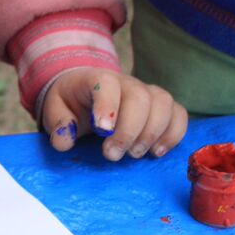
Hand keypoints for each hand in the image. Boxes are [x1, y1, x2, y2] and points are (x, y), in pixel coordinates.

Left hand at [41, 68, 186, 160]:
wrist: (85, 92)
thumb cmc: (71, 102)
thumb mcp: (55, 109)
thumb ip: (58, 123)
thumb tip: (64, 143)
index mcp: (97, 79)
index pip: (107, 83)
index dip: (107, 106)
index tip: (102, 131)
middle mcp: (126, 82)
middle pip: (140, 97)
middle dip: (129, 130)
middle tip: (113, 155)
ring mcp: (147, 92)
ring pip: (163, 104)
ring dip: (152, 133)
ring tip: (134, 154)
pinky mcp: (161, 106)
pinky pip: (178, 114)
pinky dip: (173, 134)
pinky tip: (157, 152)